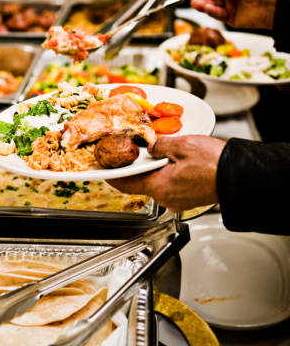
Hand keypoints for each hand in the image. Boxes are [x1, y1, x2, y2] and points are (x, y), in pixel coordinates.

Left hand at [107, 135, 224, 211]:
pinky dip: (168, 174)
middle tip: (133, 153)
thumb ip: (160, 145)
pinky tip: (176, 162)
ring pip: (158, 183)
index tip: (104, 171)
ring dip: (155, 170)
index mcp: (159, 186)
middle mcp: (166, 198)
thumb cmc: (214, 164)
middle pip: (142, 182)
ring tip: (158, 153)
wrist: (240, 177)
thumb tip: (152, 147)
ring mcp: (179, 200)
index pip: (125, 184)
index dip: (113, 176)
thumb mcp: (181, 145)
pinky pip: (172, 186)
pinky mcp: (190, 198)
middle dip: (137, 168)